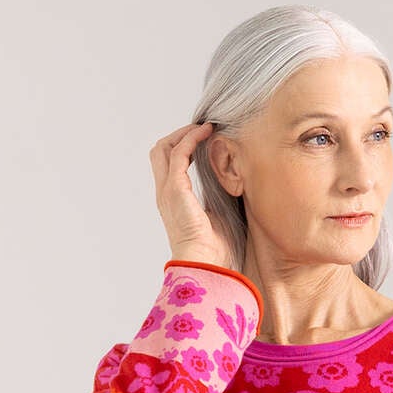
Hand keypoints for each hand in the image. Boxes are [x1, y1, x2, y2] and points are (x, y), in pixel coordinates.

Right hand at [150, 121, 231, 268]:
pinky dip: (192, 138)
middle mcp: (165, 194)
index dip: (182, 147)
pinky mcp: (175, 188)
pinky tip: (208, 133)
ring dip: (184, 133)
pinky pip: (180, 152)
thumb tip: (233, 183)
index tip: (204, 139)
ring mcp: (168, 191)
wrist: (206, 264)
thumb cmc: (214, 250)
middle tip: (202, 130)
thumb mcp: (216, 216)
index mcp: (173, 202)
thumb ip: (216, 197)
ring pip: (164, 147)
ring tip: (205, 128)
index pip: (168, 165)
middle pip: (160, 152)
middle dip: (179, 135)